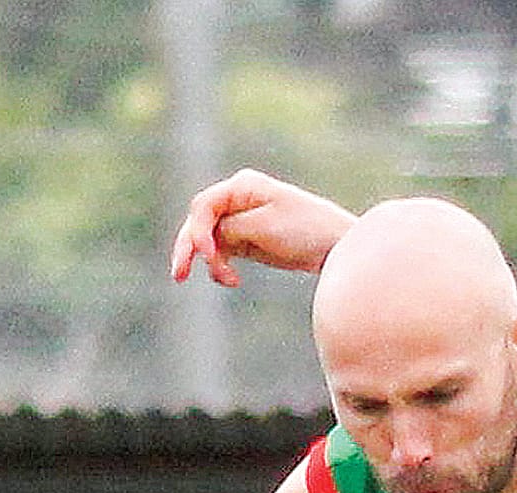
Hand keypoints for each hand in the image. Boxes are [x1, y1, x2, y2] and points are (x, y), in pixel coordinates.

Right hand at [169, 169, 352, 286]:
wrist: (338, 246)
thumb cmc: (307, 230)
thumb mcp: (266, 228)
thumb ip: (232, 228)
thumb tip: (208, 235)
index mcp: (242, 186)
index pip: (204, 205)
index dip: (198, 231)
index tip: (209, 255)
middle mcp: (237, 199)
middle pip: (200, 222)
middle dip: (189, 248)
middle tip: (178, 276)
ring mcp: (241, 220)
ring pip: (209, 240)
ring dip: (210, 262)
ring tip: (227, 281)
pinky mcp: (248, 240)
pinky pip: (223, 253)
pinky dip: (221, 267)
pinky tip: (232, 281)